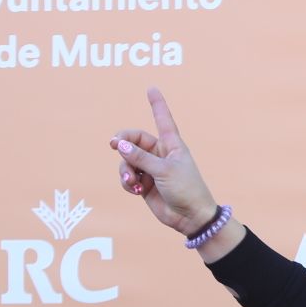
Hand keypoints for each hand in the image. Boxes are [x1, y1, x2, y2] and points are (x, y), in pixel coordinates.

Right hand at [109, 87, 217, 236]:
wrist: (190, 218)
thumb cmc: (186, 190)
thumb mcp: (163, 170)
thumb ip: (140, 157)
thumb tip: (119, 144)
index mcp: (172, 145)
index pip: (163, 120)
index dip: (157, 105)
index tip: (152, 88)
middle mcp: (160, 154)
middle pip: (134, 140)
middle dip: (123, 143)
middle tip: (114, 144)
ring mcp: (151, 169)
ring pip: (127, 160)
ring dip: (125, 169)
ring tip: (132, 181)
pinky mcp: (145, 184)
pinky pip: (127, 177)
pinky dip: (128, 182)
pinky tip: (135, 189)